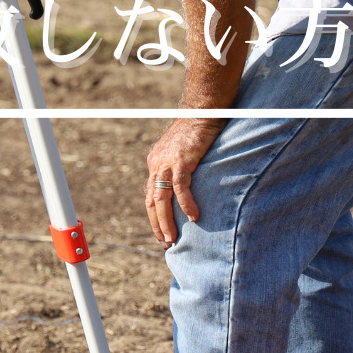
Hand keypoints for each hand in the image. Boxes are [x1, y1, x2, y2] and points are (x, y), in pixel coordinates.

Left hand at [146, 117, 221, 246]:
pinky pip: (181, 188)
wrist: (202, 109)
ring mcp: (167, 162)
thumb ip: (180, 168)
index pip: (149, 194)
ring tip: (173, 238)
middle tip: (166, 243)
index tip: (161, 232)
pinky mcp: (182, 160)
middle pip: (151, 201)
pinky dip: (186, 205)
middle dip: (157, 224)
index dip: (154, 216)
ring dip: (166, 222)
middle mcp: (157, 163)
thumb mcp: (184, 151)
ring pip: (161, 199)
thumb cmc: (197, 129)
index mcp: (155, 162)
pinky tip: (194, 218)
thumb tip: (187, 186)